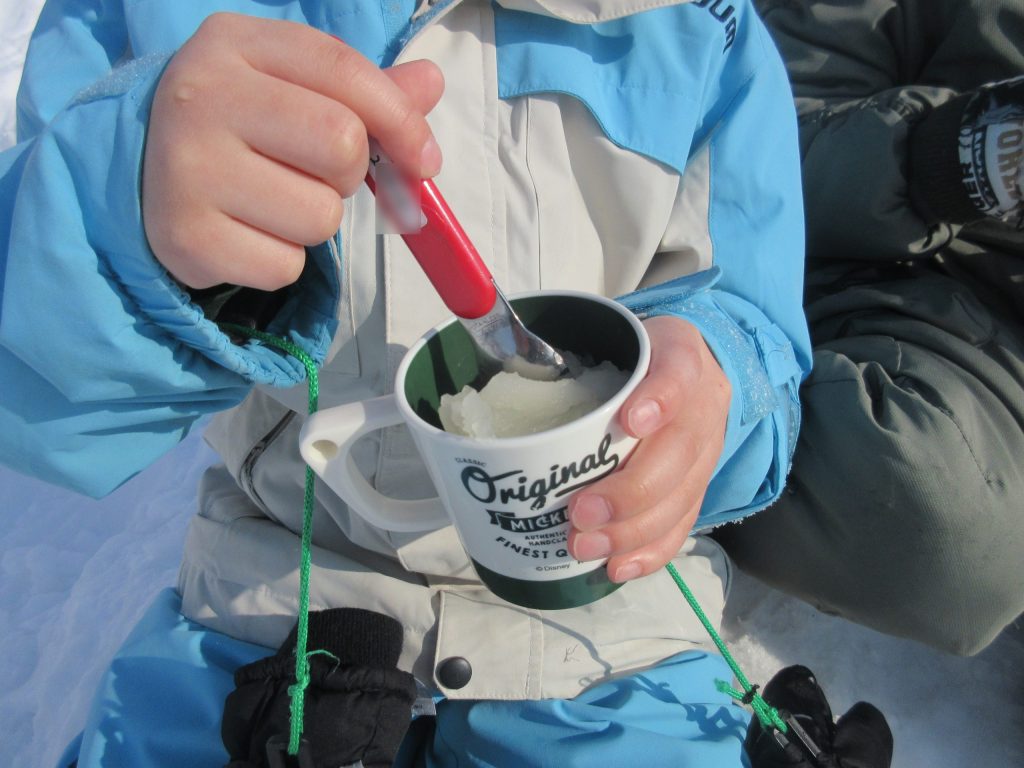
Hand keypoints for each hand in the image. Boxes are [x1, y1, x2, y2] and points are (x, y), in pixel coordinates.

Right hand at [142, 13, 443, 290]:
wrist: (140, 170)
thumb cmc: (241, 124)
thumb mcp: (293, 86)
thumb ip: (366, 89)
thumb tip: (429, 82)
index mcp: (235, 43)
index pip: (345, 73)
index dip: (402, 122)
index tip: (423, 160)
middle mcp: (202, 96)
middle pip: (341, 146)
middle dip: (349, 174)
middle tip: (316, 174)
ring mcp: (187, 168)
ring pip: (320, 217)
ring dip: (315, 222)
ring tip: (274, 202)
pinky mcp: (184, 237)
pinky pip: (285, 268)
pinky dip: (282, 261)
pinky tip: (248, 233)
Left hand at [567, 315, 729, 581]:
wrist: (688, 371)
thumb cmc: (633, 359)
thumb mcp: (612, 336)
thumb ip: (562, 350)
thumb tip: (493, 369)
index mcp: (680, 355)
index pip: (678, 372)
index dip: (659, 398)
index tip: (629, 422)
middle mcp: (702, 406)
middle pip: (678, 453)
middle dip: (629, 491)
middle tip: (580, 512)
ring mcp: (706, 451)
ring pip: (680, 497)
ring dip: (631, 530)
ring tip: (584, 545)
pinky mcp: (699, 487)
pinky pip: (682, 525)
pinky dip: (650, 552)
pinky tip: (618, 567)